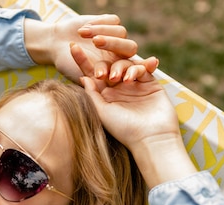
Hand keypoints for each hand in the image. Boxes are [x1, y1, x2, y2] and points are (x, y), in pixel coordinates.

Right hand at [24, 15, 137, 82]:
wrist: (56, 45)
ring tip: (81, 34)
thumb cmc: (66, 64)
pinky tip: (82, 30)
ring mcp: (117, 38)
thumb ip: (93, 80)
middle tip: (96, 43)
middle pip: (130, 48)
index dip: (120, 70)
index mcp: (115, 70)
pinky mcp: (111, 23)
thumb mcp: (78, 74)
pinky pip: (113, 21)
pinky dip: (98, 23)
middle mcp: (120, 54)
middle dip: (114, 45)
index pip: (126, 69)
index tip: (110, 74)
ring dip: (102, 31)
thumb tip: (106, 79)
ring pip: (121, 32)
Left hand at [72, 45, 197, 187]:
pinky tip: (134, 78)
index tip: (72, 46)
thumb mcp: (102, 112)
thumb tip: (82, 76)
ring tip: (122, 79)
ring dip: (122, 67)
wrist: (151, 138)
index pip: (92, 73)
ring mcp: (135, 84)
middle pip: (109, 64)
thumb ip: (92, 93)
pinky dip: (138, 69)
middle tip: (101, 60)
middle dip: (105, 59)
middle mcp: (118, 87)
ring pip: (126, 63)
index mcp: (104, 94)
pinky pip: (143, 68)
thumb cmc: (124, 129)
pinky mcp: (151, 83)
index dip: (82, 60)